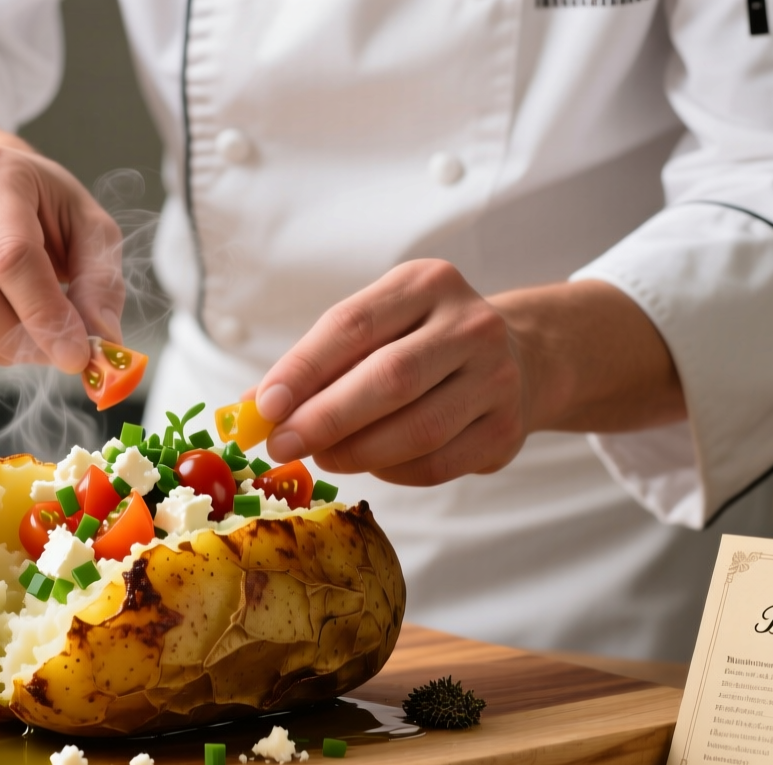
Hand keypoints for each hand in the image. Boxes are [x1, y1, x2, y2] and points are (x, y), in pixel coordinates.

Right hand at [0, 106, 123, 372]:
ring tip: (34, 335)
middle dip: (19, 340)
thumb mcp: (87, 225)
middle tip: (59, 354)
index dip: (45, 315)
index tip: (77, 355)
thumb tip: (102, 343)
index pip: (10, 257)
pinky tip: (5, 327)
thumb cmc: (43, 206)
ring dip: (1, 351)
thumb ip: (100, 282)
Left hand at [253, 260, 684, 485]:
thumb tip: (251, 410)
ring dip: (357, 452)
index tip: (263, 408)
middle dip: (325, 419)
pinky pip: (437, 464)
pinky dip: (393, 471)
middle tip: (282, 446)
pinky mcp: (506, 429)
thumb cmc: (421, 343)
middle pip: (389, 379)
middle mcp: (470, 324)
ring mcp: (497, 378)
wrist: (521, 358)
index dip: (303, 370)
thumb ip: (317, 364)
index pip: (353, 325)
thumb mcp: (375, 329)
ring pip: (417, 429)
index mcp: (426, 284)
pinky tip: (373, 463)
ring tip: (325, 456)